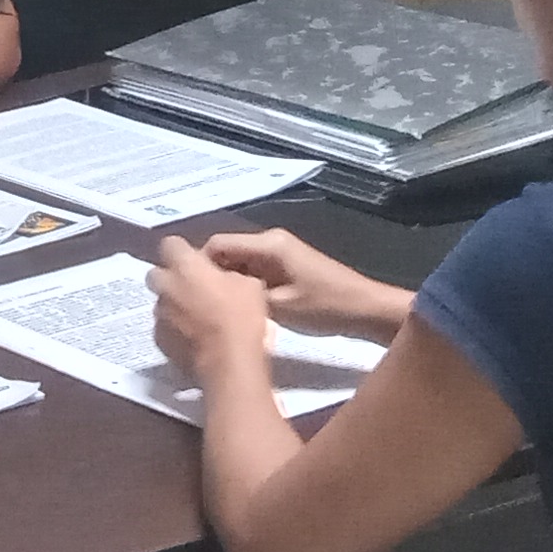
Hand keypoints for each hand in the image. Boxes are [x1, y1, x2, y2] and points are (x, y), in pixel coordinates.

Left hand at [148, 235, 275, 380]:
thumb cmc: (241, 317)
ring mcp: (159, 314)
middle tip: (194, 289)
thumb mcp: (248, 284)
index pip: (171, 243)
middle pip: (158, 273)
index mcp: (185, 266)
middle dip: (172, 278)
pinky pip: (163, 327)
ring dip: (173, 304)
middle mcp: (165, 286)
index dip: (184, 252)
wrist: (229, 361)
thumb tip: (222, 275)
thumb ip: (227, 273)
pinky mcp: (159, 339)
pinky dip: (173, 328)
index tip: (199, 263)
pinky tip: (192, 337)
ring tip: (195, 317)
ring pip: (160, 301)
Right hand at [198, 228, 408, 340]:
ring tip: (215, 308)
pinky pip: (254, 270)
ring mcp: (280, 252)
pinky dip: (244, 286)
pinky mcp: (287, 265)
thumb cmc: (325, 307)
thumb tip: (212, 294)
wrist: (367, 310)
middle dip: (211, 275)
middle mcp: (271, 241)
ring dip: (228, 283)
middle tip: (198, 304)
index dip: (198, 265)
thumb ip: (243, 296)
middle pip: (227, 252)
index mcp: (268, 244)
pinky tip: (240, 307)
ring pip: (240, 263)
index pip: (217, 244)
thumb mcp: (280, 307)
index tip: (186, 291)